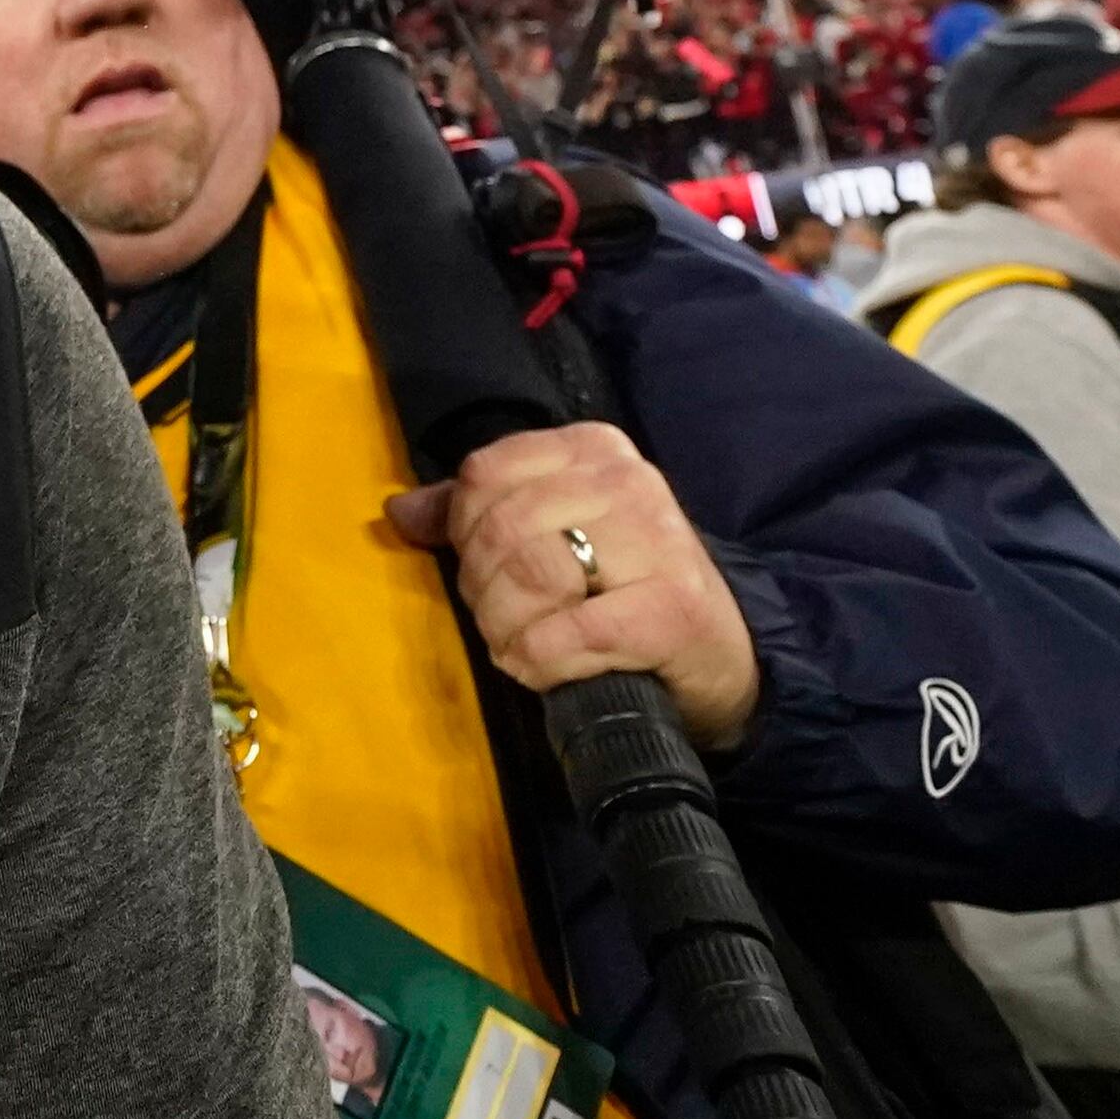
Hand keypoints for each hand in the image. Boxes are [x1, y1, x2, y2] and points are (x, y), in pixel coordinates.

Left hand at [382, 421, 764, 749]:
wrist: (720, 658)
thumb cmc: (624, 592)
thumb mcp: (554, 536)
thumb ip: (476, 517)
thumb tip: (399, 512)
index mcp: (593, 449)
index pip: (485, 473)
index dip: (465, 533)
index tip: (491, 571)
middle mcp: (629, 481)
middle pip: (499, 528)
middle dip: (485, 593)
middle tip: (509, 623)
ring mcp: (658, 541)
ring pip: (528, 577)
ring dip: (510, 631)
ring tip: (532, 646)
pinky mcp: (673, 609)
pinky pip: (565, 634)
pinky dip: (542, 663)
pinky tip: (556, 669)